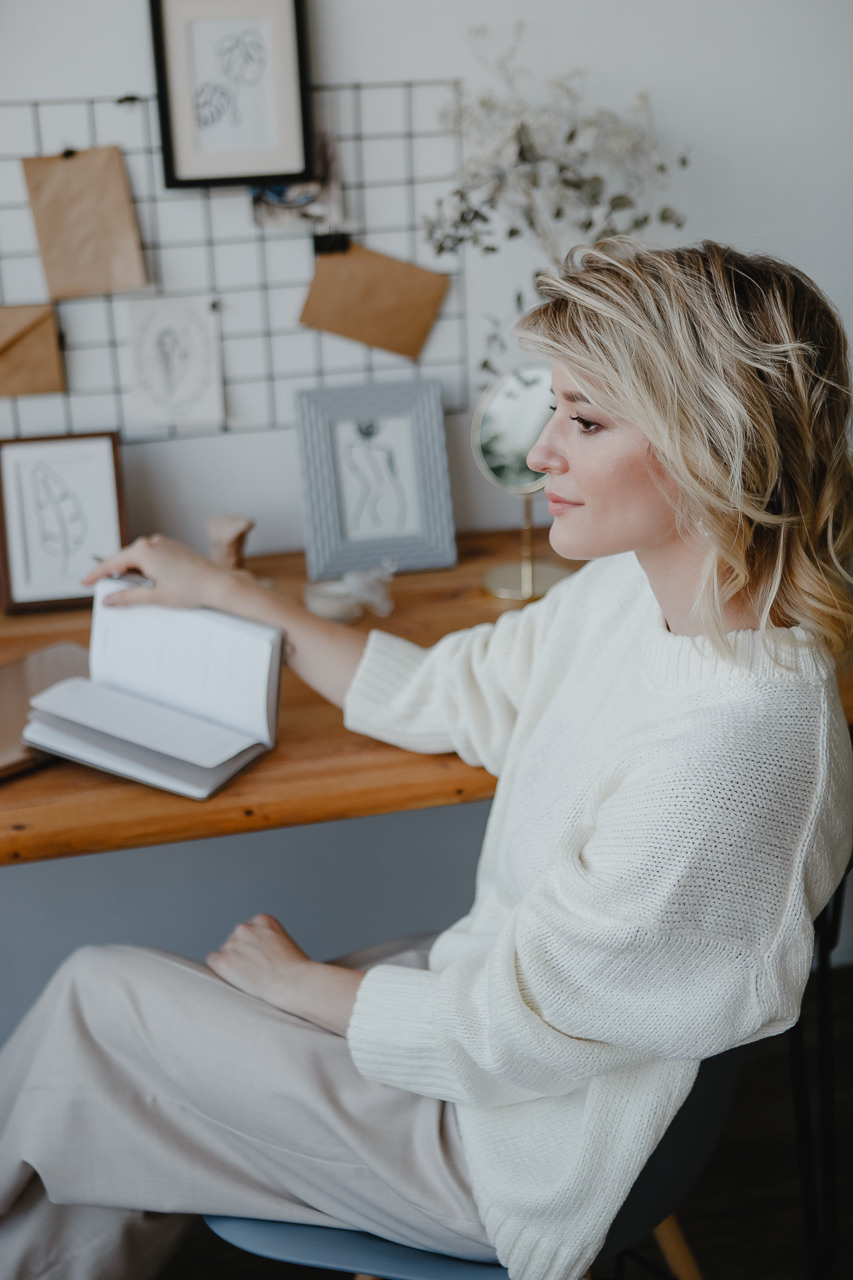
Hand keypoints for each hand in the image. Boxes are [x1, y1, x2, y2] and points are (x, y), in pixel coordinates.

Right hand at [81, 534, 233, 609]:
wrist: (217, 584)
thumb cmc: (188, 588)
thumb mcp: (152, 596)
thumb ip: (126, 598)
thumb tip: (109, 600)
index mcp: (142, 551)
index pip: (111, 563)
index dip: (96, 575)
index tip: (84, 582)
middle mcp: (152, 542)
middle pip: (125, 560)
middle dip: (117, 576)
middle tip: (110, 592)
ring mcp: (165, 544)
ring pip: (140, 559)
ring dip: (135, 574)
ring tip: (138, 592)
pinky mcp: (175, 548)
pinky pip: (154, 558)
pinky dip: (147, 570)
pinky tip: (153, 584)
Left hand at [206, 913, 363, 1033]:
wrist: (294, 982)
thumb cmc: (298, 971)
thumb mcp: (287, 944)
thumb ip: (270, 942)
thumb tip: (263, 955)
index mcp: (263, 920)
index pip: (249, 931)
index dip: (255, 949)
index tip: (263, 960)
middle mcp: (245, 927)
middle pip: (236, 941)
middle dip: (242, 955)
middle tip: (257, 972)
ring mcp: (233, 943)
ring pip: (225, 953)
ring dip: (233, 964)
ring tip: (251, 978)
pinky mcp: (223, 960)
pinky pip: (212, 961)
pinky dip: (219, 970)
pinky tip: (232, 979)